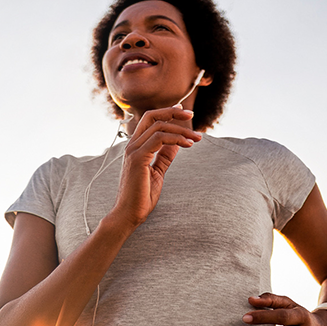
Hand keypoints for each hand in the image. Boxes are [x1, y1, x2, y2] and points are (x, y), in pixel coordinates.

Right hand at [108, 106, 200, 227]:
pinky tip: (188, 145)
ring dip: (181, 130)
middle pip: (151, 116)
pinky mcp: (138, 159)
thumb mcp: (158, 172)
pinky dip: (176, 139)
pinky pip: (159, 139)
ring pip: (159, 127)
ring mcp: (133, 151)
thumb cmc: (142, 196)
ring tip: (197, 138)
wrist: (129, 214)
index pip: (149, 120)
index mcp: (136, 147)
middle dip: (172, 112)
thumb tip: (177, 143)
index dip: (166, 112)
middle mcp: (132, 145)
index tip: (184, 112)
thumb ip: (165, 156)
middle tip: (191, 115)